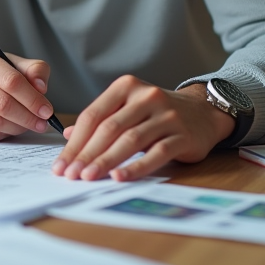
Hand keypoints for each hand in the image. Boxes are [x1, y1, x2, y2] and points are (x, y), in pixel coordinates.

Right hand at [0, 45, 55, 141]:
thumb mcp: (15, 64)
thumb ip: (34, 70)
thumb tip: (41, 88)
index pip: (10, 80)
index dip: (32, 98)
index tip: (47, 110)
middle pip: (2, 104)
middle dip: (28, 117)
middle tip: (42, 123)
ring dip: (17, 127)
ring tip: (27, 125)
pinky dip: (3, 134)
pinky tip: (9, 128)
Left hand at [51, 77, 234, 181]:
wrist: (203, 112)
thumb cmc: (157, 113)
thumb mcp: (127, 109)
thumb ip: (100, 120)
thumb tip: (69, 137)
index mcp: (126, 86)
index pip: (93, 115)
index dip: (75, 142)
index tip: (60, 164)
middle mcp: (146, 97)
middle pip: (109, 128)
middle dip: (86, 154)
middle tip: (70, 175)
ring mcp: (167, 115)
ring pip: (130, 140)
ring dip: (105, 161)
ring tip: (88, 177)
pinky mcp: (183, 135)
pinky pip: (156, 153)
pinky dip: (136, 166)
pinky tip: (119, 177)